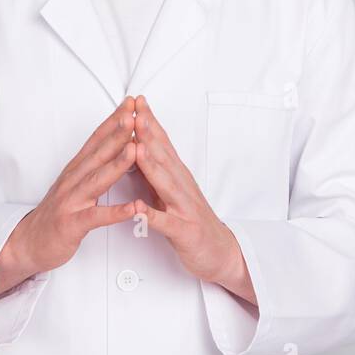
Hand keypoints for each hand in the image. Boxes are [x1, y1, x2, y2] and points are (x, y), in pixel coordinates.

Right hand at [0, 96, 138, 300]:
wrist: (28, 242)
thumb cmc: (58, 212)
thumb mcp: (73, 183)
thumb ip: (92, 164)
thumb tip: (113, 143)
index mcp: (76, 169)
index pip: (97, 140)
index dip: (113, 121)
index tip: (131, 104)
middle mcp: (73, 180)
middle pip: (98, 153)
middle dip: (117, 133)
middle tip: (135, 114)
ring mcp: (71, 201)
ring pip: (97, 180)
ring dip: (117, 164)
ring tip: (135, 149)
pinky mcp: (72, 224)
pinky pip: (96, 217)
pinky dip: (115, 212)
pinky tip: (133, 207)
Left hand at [131, 94, 256, 304]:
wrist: (220, 252)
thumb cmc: (192, 221)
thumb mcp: (171, 191)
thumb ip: (156, 171)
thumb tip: (135, 147)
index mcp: (177, 176)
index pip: (162, 143)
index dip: (149, 122)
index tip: (135, 102)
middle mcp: (182, 187)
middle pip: (164, 156)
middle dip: (149, 134)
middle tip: (134, 112)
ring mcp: (185, 208)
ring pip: (166, 184)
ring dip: (152, 165)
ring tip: (137, 148)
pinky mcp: (184, 232)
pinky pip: (167, 223)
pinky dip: (152, 215)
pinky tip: (139, 208)